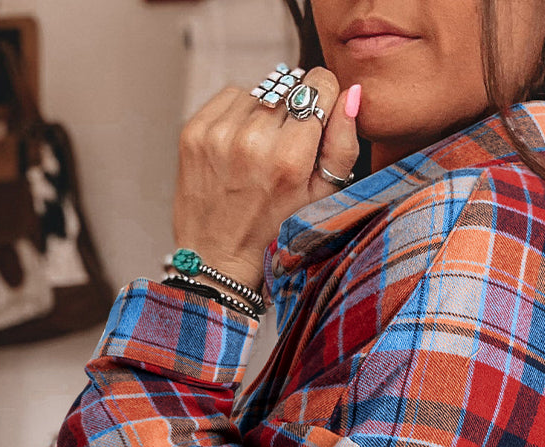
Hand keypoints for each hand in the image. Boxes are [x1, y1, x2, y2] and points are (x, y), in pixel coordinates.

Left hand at [172, 68, 360, 293]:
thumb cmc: (275, 235)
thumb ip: (342, 145)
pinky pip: (230, 96)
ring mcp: (218, 135)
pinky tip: (239, 146)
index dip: (324, 100)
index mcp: (289, 159)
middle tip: (284, 150)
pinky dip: (239, 113)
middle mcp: (252, 141)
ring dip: (265, 112)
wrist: (217, 262)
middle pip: (289, 89)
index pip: (318, 86)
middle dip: (294, 112)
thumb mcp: (321, 200)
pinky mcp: (194, 132)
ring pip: (260, 90)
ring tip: (260, 152)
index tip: (317, 121)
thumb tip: (350, 93)